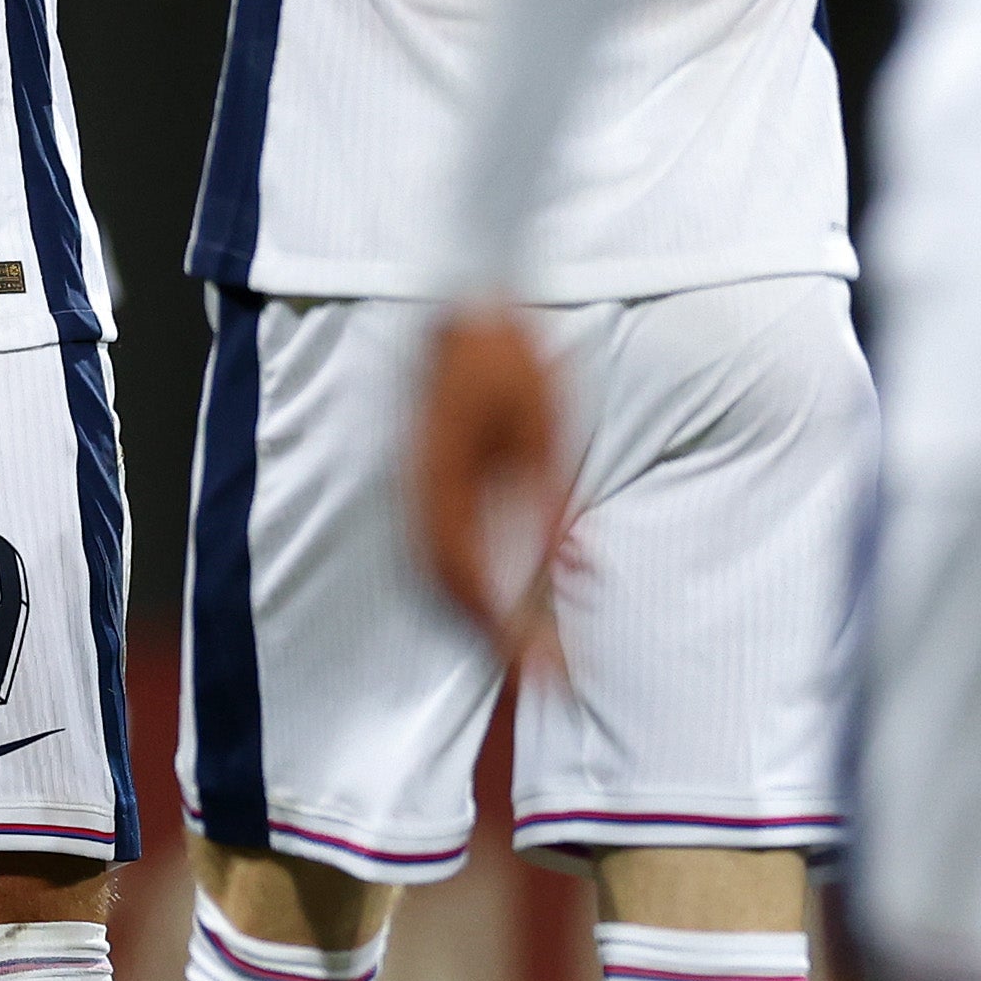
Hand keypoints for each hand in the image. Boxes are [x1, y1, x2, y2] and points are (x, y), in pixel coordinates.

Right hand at [408, 303, 571, 672]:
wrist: (466, 306)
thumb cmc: (510, 362)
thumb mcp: (546, 434)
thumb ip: (550, 506)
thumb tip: (564, 572)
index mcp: (445, 488)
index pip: (469, 581)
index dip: (505, 633)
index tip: (542, 669)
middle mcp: (420, 497)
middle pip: (448, 588)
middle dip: (493, 637)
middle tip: (542, 673)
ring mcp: (416, 488)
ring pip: (440, 572)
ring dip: (479, 613)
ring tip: (523, 645)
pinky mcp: (426, 480)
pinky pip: (439, 545)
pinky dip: (468, 579)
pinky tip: (502, 589)